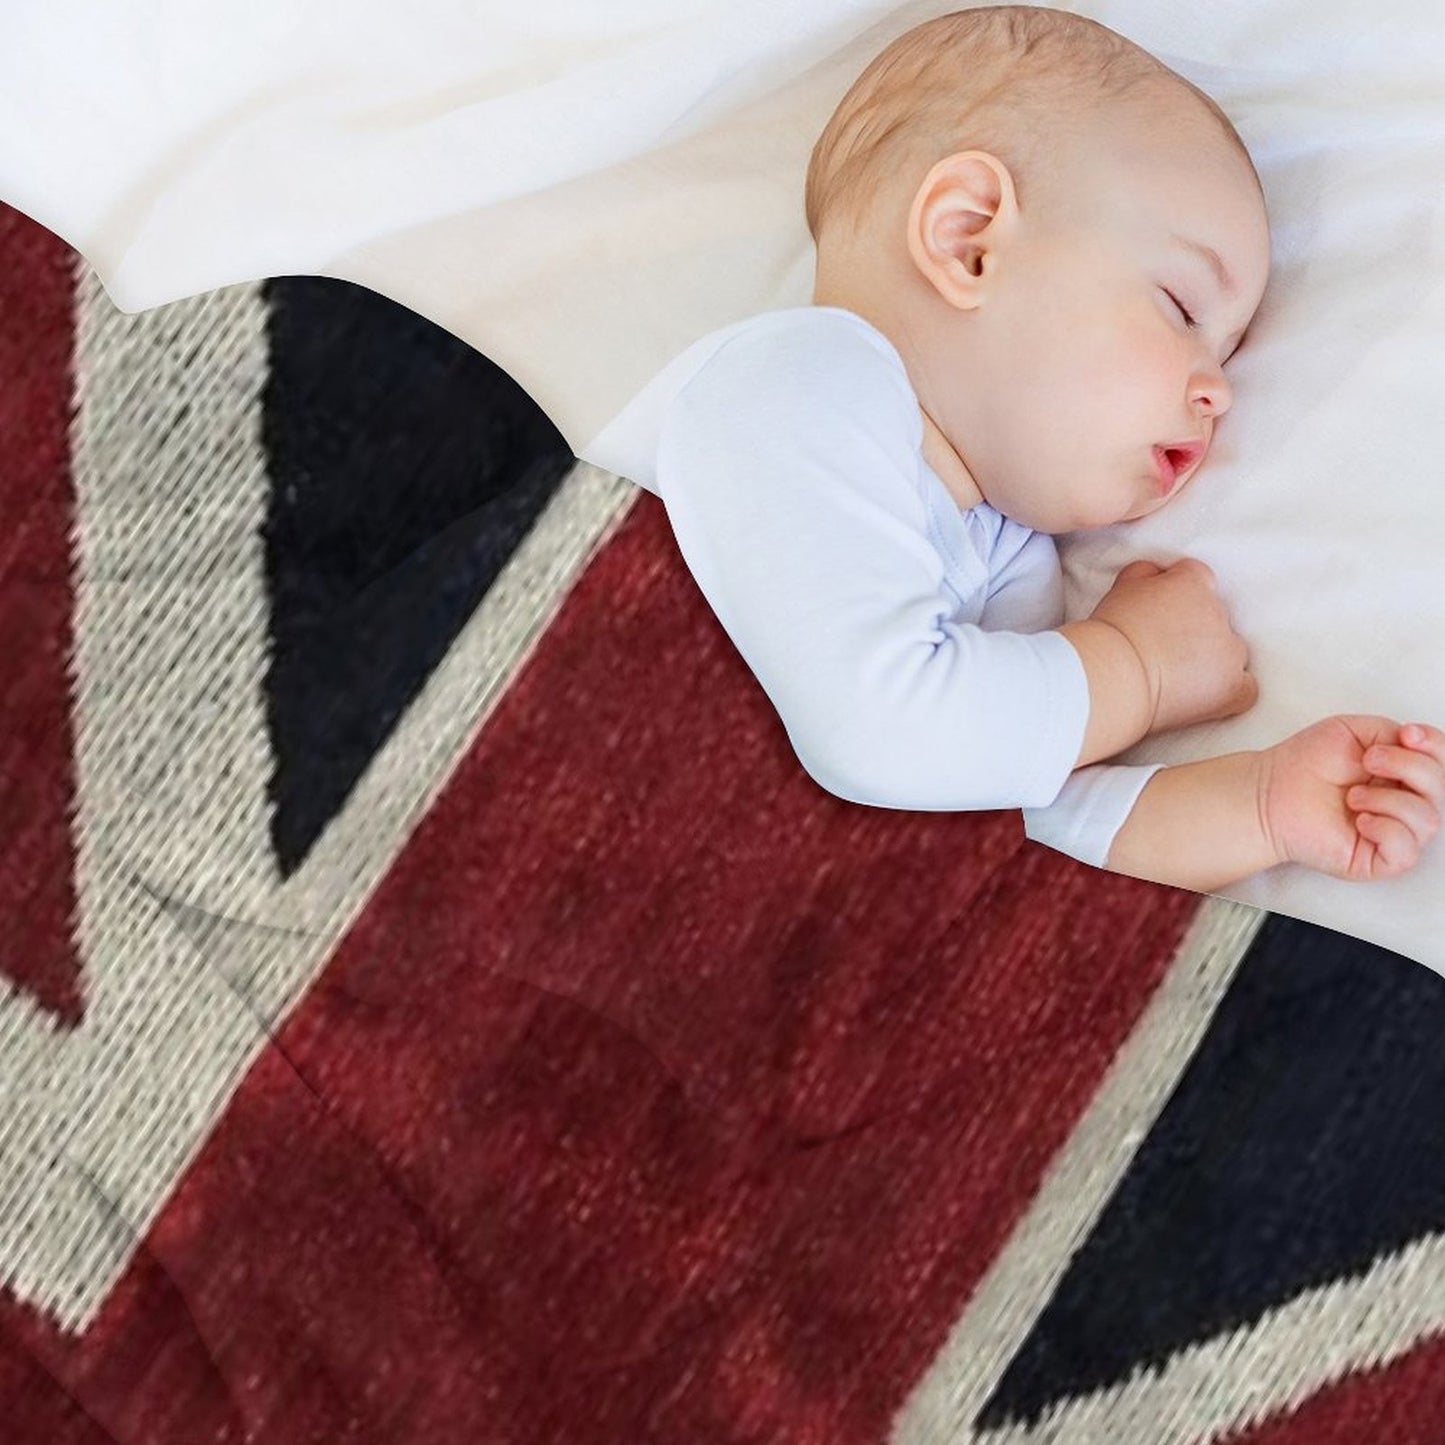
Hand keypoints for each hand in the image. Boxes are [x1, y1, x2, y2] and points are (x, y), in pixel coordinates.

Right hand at [1090, 558, 1256, 734]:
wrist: (1113, 675)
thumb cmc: (1111, 633)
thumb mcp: (1122, 586)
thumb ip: (1146, 573)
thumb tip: (1157, 574)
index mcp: (1194, 582)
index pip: (1197, 578)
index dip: (1178, 596)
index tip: (1161, 613)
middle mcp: (1219, 612)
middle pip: (1215, 616)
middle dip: (1195, 629)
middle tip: (1162, 648)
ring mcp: (1230, 651)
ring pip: (1231, 651)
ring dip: (1212, 659)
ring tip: (1178, 676)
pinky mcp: (1232, 687)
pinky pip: (1246, 687)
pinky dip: (1231, 691)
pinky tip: (1208, 696)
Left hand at [1259, 717, 1444, 880]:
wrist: (1269, 793)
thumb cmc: (1305, 765)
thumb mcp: (1354, 732)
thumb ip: (1393, 733)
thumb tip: (1418, 744)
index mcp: (1403, 774)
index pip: (1443, 763)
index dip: (1435, 746)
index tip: (1407, 734)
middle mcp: (1404, 804)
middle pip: (1442, 789)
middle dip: (1409, 767)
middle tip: (1368, 761)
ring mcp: (1394, 833)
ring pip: (1428, 820)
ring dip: (1388, 800)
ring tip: (1352, 795)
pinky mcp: (1378, 860)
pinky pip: (1406, 851)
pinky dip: (1386, 830)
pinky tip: (1360, 820)